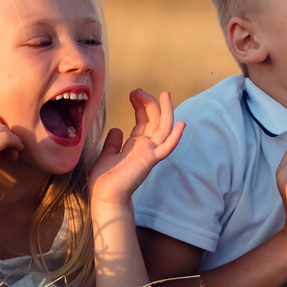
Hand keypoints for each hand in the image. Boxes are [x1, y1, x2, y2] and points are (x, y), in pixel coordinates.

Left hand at [89, 88, 184, 208]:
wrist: (104, 196)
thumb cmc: (104, 180)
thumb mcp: (106, 155)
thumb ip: (113, 142)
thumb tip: (116, 128)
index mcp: (136, 145)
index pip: (144, 120)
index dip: (140, 105)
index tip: (134, 93)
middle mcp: (146, 147)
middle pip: (154, 120)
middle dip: (149, 102)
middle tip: (139, 90)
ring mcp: (150, 153)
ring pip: (164, 128)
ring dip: (165, 111)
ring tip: (164, 94)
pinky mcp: (150, 159)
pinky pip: (167, 147)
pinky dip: (176, 136)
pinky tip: (182, 123)